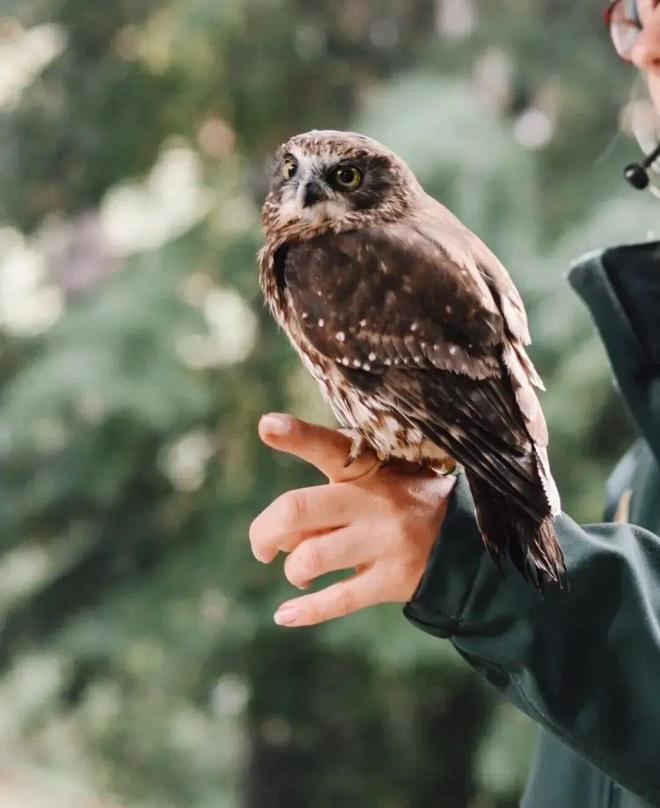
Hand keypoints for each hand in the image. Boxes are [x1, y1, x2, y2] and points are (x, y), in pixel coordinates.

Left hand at [249, 413, 454, 626]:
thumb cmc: (403, 503)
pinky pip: (339, 599)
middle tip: (262, 547)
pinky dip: (306, 611)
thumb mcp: (378, 481)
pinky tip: (285, 615)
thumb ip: (332, 498)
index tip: (267, 426)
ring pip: (311, 558)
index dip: (297, 436)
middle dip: (265, 532)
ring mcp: (385, 541)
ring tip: (299, 572)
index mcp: (367, 469)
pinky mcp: (393, 579)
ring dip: (293, 570)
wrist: (465, 540)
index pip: (328, 447)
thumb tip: (282, 534)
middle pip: (297, 509)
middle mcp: (374, 501)